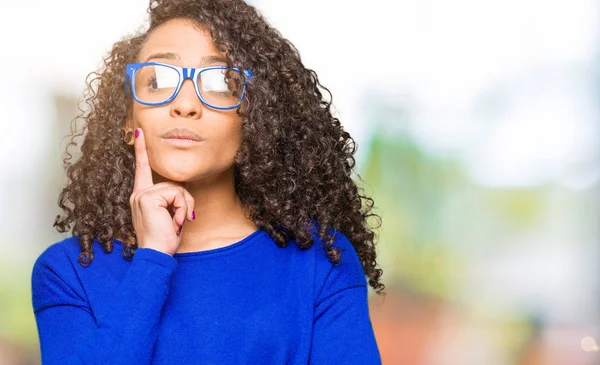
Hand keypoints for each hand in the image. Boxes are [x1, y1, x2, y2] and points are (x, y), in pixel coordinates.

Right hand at [129, 128, 194, 255]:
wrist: (155, 255)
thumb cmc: (163, 240)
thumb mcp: (169, 216)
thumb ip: (170, 200)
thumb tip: (182, 192)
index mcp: (141, 196)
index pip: (142, 169)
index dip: (142, 150)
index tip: (140, 132)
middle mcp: (138, 193)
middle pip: (174, 183)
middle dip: (184, 202)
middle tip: (180, 221)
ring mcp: (141, 195)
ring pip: (177, 189)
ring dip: (183, 207)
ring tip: (176, 224)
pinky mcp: (148, 197)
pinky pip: (177, 194)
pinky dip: (181, 209)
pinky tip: (175, 222)